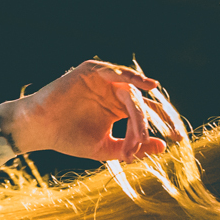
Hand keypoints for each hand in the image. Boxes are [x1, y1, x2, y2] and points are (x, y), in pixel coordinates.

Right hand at [0, 60, 178, 160]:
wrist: (40, 129)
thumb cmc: (69, 138)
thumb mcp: (106, 148)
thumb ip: (134, 147)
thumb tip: (164, 146)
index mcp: (119, 109)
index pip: (147, 115)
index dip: (163, 124)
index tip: (179, 137)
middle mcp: (114, 93)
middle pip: (144, 101)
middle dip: (158, 116)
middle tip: (172, 129)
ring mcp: (104, 81)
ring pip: (131, 88)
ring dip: (146, 100)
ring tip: (161, 112)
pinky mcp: (91, 71)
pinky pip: (114, 71)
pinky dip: (130, 76)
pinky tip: (144, 85)